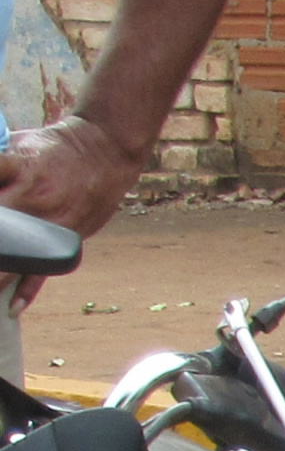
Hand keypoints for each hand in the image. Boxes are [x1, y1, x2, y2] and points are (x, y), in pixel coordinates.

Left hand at [0, 113, 137, 303]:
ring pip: (14, 255)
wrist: (105, 153)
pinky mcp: (64, 238)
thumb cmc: (53, 148)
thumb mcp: (17, 143)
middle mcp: (31, 196)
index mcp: (16, 166)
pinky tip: (13, 307)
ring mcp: (49, 222)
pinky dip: (27, 290)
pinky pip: (43, 270)